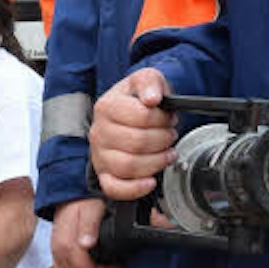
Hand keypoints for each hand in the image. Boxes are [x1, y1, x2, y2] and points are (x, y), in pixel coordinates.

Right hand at [50, 198, 118, 267]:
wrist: (70, 193)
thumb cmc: (83, 200)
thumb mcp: (92, 208)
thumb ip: (89, 226)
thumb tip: (86, 244)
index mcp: (67, 242)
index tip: (115, 266)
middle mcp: (58, 249)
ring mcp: (56, 251)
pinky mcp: (56, 251)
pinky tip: (88, 267)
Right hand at [89, 68, 175, 199]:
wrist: (130, 115)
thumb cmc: (139, 100)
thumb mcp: (146, 80)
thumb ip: (150, 82)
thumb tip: (152, 98)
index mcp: (106, 106)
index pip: (140, 116)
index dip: (162, 119)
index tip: (168, 118)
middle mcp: (98, 132)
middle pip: (136, 143)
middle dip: (163, 140)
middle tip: (170, 135)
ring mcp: (99, 155)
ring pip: (128, 167)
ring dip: (156, 162)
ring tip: (167, 153)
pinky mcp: (104, 174)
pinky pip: (114, 188)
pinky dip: (135, 188)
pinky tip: (150, 181)